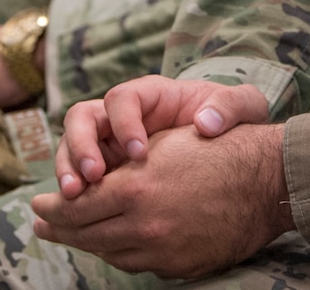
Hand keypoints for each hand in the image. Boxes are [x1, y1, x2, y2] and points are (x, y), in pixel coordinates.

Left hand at [29, 122, 292, 277]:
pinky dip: (121, 252)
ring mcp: (161, 251)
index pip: (75, 207)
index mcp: (134, 189)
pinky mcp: (178, 267)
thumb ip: (117, 165)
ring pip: (109, 253)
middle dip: (59, 229)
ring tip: (75, 235)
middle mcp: (143, 226)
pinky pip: (138, 264)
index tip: (37, 204)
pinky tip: (116, 243)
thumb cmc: (216, 149)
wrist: (266, 181)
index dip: (51, 207)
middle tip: (41, 224)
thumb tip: (83, 186)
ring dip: (89, 243)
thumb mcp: (162, 145)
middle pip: (85, 235)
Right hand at [52, 74, 269, 191]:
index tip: (139, 152)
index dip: (124, 122)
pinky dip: (77, 194)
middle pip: (82, 119)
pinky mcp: (106, 171)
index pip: (122, 98)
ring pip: (72, 148)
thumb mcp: (240, 105)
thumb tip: (206, 123)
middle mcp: (121, 116)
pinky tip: (83, 214)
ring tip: (77, 197)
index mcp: (150, 95)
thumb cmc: (229, 118)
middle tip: (92, 176)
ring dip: (69, 170)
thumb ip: (230, 107)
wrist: (228, 145)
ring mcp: (108, 143)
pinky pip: (80, 178)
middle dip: (81, 146)